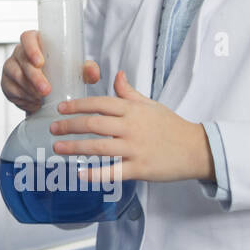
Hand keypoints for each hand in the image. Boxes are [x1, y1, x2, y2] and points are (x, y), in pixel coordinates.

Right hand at [1, 29, 100, 114]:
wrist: (49, 91)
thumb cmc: (61, 73)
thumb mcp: (76, 70)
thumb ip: (86, 70)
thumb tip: (92, 71)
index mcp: (36, 42)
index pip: (27, 38)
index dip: (31, 48)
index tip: (40, 62)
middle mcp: (20, 53)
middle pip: (22, 61)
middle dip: (34, 77)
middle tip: (46, 90)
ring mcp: (11, 67)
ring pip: (15, 77)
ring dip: (29, 89)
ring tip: (42, 98)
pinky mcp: (6, 83)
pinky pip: (11, 91)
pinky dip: (24, 99)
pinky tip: (34, 102)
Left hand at [49, 69, 214, 182]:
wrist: (197, 149)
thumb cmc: (171, 126)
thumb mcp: (150, 105)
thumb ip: (129, 92)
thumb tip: (117, 74)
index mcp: (132, 110)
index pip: (98, 103)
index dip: (77, 106)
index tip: (60, 109)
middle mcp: (131, 127)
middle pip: (93, 124)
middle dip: (69, 126)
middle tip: (52, 128)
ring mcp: (135, 149)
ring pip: (98, 147)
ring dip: (74, 147)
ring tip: (57, 148)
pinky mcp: (140, 169)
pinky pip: (113, 172)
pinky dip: (95, 174)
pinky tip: (79, 173)